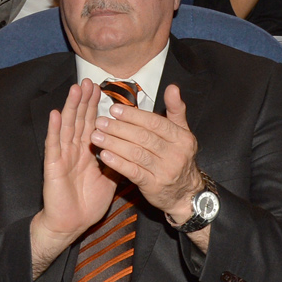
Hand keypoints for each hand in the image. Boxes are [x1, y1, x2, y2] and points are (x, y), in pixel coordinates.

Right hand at [30, 82, 118, 271]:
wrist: (72, 224)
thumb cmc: (88, 203)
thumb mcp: (109, 179)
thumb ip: (116, 162)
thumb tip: (131, 147)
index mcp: (87, 152)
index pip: (92, 124)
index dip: (95, 106)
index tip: (101, 89)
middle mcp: (74, 150)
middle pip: (79, 120)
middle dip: (84, 100)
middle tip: (90, 81)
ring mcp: (63, 156)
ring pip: (67, 127)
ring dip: (71, 108)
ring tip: (75, 89)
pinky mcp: (53, 166)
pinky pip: (54, 145)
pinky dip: (55, 130)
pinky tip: (56, 114)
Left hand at [91, 84, 205, 222]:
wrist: (186, 193)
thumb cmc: (178, 157)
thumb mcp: (182, 133)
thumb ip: (176, 110)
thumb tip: (172, 87)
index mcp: (182, 138)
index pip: (155, 123)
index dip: (133, 116)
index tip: (114, 110)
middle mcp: (176, 155)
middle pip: (143, 138)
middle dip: (119, 128)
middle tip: (100, 122)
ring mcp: (165, 172)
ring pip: (136, 154)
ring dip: (113, 144)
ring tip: (96, 136)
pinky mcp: (154, 186)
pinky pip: (133, 172)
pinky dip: (117, 163)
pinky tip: (104, 155)